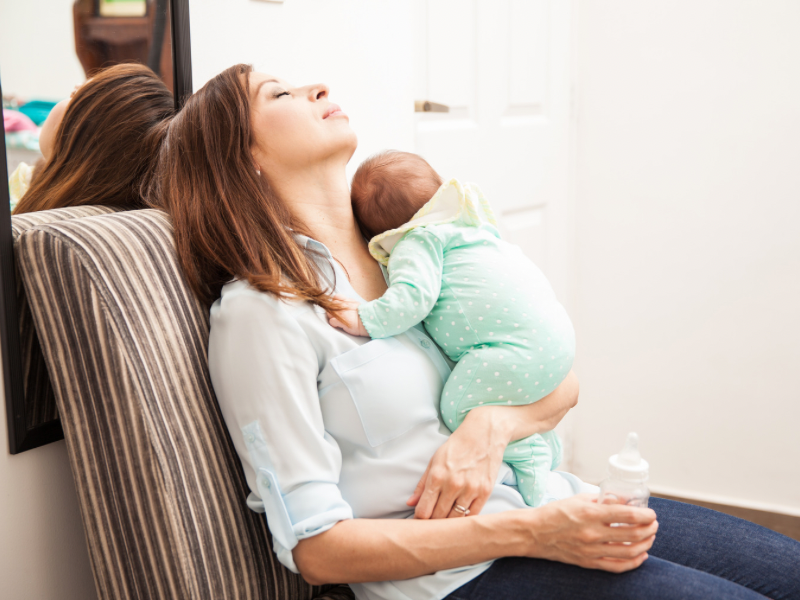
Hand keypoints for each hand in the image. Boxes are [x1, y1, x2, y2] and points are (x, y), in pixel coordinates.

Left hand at [327, 296, 368, 336]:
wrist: (367, 320)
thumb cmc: (363, 314)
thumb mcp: (356, 303)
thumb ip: (348, 301)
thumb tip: (344, 301)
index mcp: (346, 301)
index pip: (335, 297)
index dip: (335, 302)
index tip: (338, 306)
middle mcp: (341, 306)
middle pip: (330, 306)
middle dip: (332, 310)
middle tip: (337, 314)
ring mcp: (339, 313)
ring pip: (329, 313)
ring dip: (332, 316)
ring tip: (338, 320)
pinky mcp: (339, 321)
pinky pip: (331, 321)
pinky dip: (334, 323)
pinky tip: (339, 325)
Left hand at [407, 406, 512, 518]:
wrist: (484, 433)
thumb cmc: (457, 446)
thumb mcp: (434, 460)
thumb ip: (422, 484)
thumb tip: (410, 503)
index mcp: (437, 476)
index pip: (424, 510)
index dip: (419, 519)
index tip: (419, 521)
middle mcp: (453, 485)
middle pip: (438, 518)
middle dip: (432, 524)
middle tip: (430, 526)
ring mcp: (471, 489)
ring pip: (455, 519)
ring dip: (448, 523)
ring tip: (444, 523)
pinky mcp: (485, 492)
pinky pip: (473, 515)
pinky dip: (465, 519)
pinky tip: (460, 518)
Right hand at [521, 494, 657, 572]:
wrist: (534, 533)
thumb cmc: (555, 513)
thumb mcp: (578, 499)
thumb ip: (602, 500)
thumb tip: (624, 500)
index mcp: (590, 514)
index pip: (627, 515)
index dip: (645, 515)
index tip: (651, 513)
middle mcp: (593, 534)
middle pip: (633, 535)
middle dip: (649, 529)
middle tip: (653, 524)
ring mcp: (591, 551)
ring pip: (629, 552)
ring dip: (645, 545)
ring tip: (650, 537)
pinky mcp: (588, 562)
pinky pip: (617, 566)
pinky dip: (633, 562)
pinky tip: (640, 555)